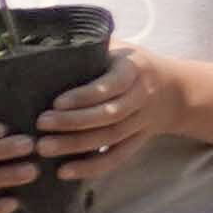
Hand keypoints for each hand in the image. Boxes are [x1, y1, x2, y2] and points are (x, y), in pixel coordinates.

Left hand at [37, 42, 176, 178]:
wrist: (174, 90)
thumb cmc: (130, 64)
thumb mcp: (117, 47)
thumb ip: (89, 45)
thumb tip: (38, 40)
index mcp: (135, 69)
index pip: (113, 84)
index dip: (86, 95)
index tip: (56, 102)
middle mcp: (142, 96)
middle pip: (110, 114)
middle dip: (74, 122)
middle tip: (41, 125)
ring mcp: (142, 122)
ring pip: (111, 137)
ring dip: (77, 146)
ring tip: (44, 148)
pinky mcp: (138, 142)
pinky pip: (117, 158)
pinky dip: (92, 168)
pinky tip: (65, 172)